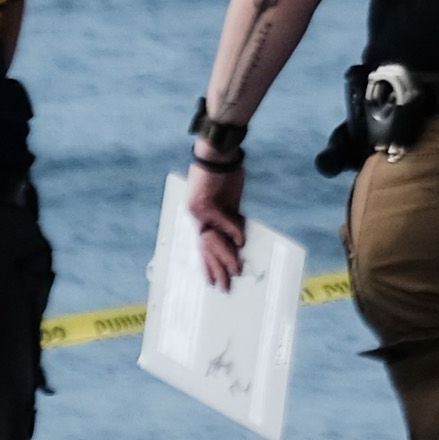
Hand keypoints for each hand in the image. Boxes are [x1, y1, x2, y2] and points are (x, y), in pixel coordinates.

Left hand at [188, 157, 246, 290]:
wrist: (216, 152)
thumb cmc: (224, 173)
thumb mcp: (229, 202)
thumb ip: (232, 220)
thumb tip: (240, 242)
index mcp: (201, 217)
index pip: (204, 247)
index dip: (208, 266)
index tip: (213, 282)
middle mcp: (196, 217)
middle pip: (206, 249)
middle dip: (216, 270)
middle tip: (225, 287)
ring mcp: (198, 210)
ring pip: (212, 241)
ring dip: (225, 257)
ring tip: (236, 270)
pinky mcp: (204, 203)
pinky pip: (222, 223)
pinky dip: (233, 232)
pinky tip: (242, 242)